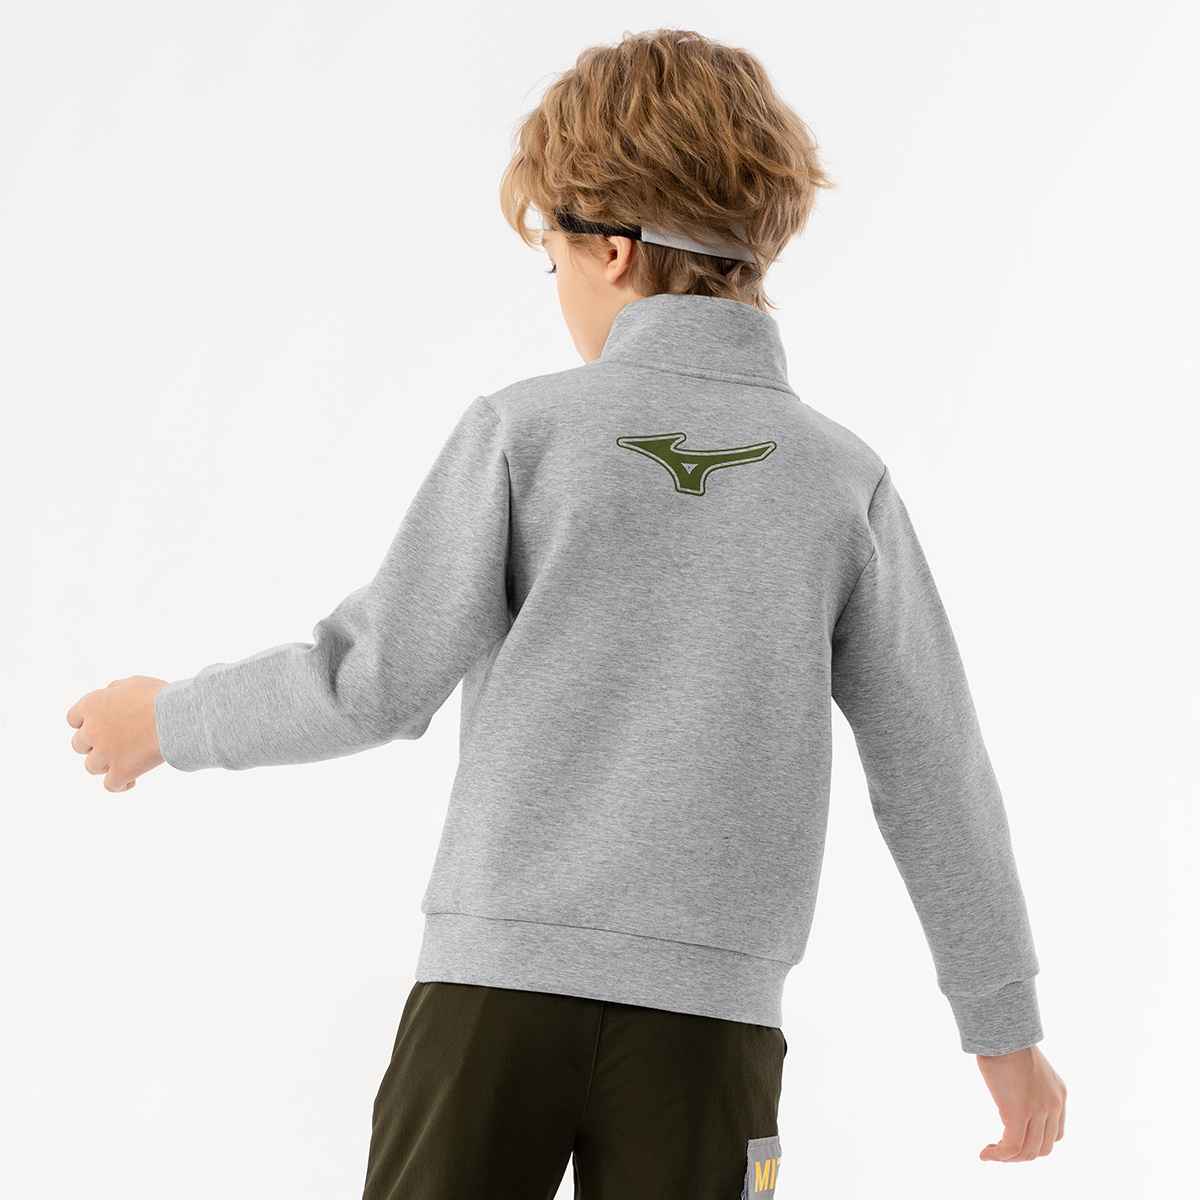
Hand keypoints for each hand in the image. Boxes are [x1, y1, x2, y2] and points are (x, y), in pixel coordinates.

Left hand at [66, 675, 171, 791]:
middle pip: (79, 745)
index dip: (86, 724)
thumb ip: (115, 689)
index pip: (73, 719)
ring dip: (106, 765)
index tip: (100, 726)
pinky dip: (120, 785)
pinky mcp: (120, 771)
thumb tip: (110, 694)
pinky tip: (131, 781)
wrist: (176, 717)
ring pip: (92, 767)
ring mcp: (104, 753)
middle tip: (115, 743)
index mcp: (92, 705)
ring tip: (125, 761)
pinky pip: (111, 785)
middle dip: (94, 745)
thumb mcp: (134, 682)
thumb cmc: (159, 697)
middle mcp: (92, 730)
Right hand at [976, 1042, 1066, 1161]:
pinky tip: (985, 1154)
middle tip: (1001, 1150)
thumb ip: (1028, 1086)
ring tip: (992, 1153)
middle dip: (1022, 1154)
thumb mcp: (1027, 1069)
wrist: (1002, 1033)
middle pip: (1043, 1147)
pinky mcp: (1019, 1114)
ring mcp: (1038, 1112)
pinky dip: (998, 1155)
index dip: (1035, 1142)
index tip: (1015, 1137)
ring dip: (1009, 1158)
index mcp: (1058, 1095)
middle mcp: (1054, 1106)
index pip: (1055, 1133)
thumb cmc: (1007, 1043)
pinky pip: (1011, 1147)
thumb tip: (1012, 1093)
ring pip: (1028, 1152)